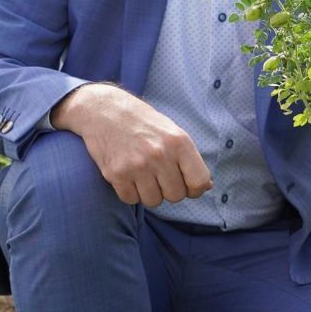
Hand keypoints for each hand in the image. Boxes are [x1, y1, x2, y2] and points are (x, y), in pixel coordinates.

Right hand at [51, 84, 211, 205]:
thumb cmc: (142, 122)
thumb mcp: (172, 131)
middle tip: (158, 175)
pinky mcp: (116, 174)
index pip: (199, 181)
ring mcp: (137, 165)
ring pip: (153, 201)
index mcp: (178, 142)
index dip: (195, 189)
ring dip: (149, 192)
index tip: (186, 185)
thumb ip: (189, 158)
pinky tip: (127, 175)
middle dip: (168, 190)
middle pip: (176, 196)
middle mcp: (160, 154)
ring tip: (142, 174)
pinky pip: (130, 199)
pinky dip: (130, 192)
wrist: (103, 110)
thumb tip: (207, 187)